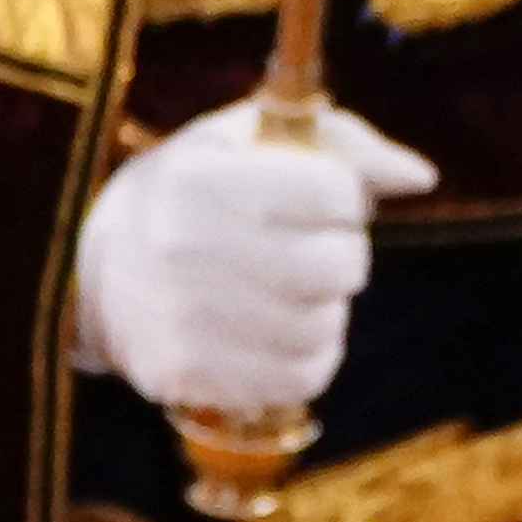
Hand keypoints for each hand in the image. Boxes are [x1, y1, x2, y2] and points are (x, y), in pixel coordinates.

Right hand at [69, 100, 434, 416]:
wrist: (100, 268)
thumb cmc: (201, 192)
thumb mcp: (253, 143)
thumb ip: (346, 147)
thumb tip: (421, 178)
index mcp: (200, 180)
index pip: (337, 194)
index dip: (338, 198)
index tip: (308, 200)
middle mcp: (184, 248)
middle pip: (342, 266)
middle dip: (338, 257)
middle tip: (301, 251)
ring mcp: (183, 317)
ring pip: (326, 327)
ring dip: (321, 311)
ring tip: (279, 291)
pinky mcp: (189, 375)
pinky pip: (301, 379)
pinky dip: (303, 359)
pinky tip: (269, 335)